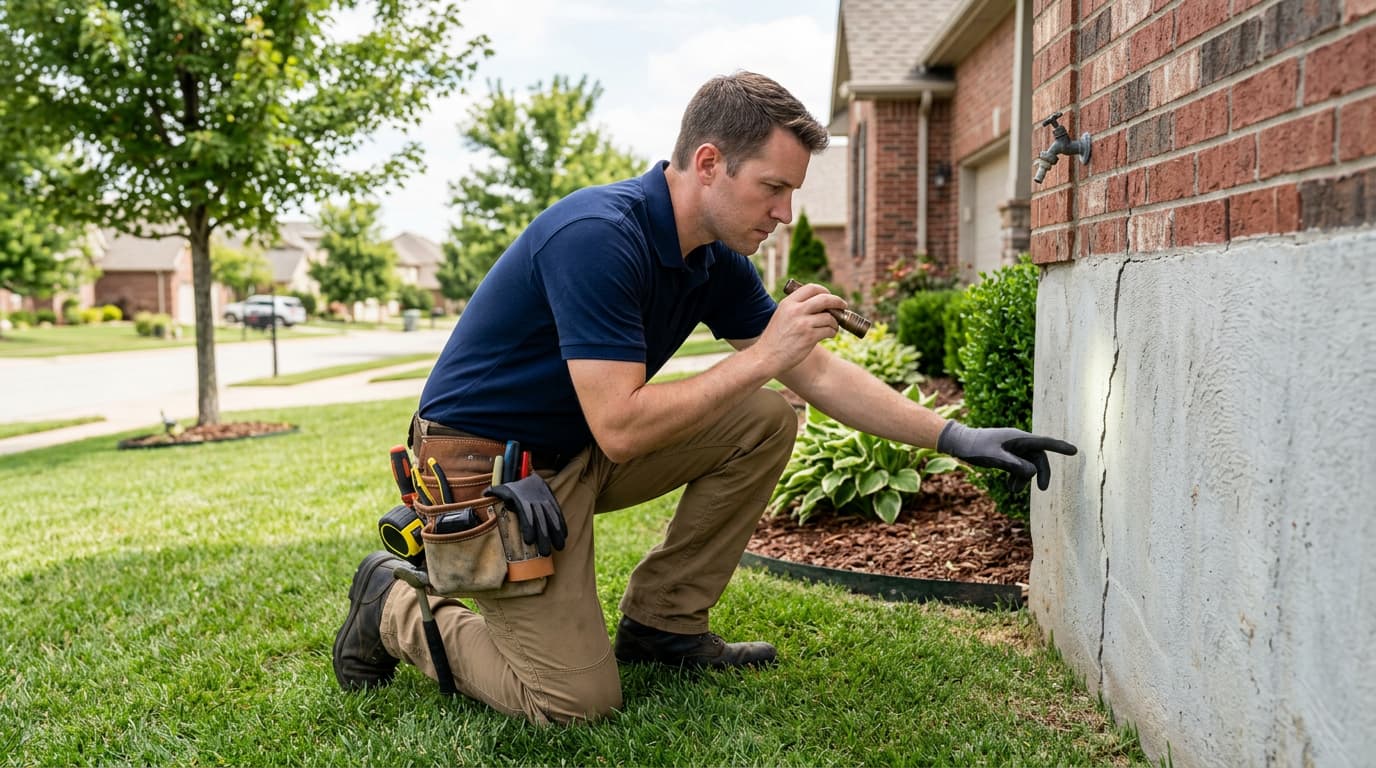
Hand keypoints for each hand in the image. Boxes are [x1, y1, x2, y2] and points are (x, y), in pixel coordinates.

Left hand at [485, 475, 567, 555]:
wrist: (529, 474)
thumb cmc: (514, 487)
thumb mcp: (503, 488)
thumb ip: (495, 492)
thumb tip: (485, 494)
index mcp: (523, 499)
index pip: (526, 514)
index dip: (528, 527)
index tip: (529, 541)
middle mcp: (536, 501)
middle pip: (541, 520)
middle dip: (544, 537)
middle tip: (545, 553)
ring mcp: (546, 502)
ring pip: (552, 518)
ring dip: (556, 533)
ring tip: (559, 547)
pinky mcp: (553, 502)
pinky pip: (558, 513)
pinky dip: (562, 524)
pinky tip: (564, 536)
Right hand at [757, 283, 848, 372]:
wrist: (766, 357)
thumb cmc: (775, 338)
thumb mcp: (781, 315)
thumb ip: (796, 307)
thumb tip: (820, 303)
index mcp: (788, 303)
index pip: (812, 288)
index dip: (824, 291)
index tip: (830, 296)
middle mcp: (796, 310)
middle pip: (825, 299)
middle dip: (837, 302)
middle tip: (843, 306)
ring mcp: (803, 324)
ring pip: (829, 317)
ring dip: (835, 322)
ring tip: (833, 327)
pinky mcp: (809, 337)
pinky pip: (829, 330)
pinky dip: (832, 332)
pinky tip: (829, 335)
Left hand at [936, 420, 1077, 491]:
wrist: (960, 443)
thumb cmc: (976, 448)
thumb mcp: (994, 457)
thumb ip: (1013, 465)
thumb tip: (1032, 472)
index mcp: (1018, 437)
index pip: (1044, 442)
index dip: (1060, 447)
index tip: (1075, 451)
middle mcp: (1019, 441)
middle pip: (1038, 457)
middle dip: (1041, 473)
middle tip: (1042, 489)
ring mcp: (1013, 447)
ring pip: (1028, 464)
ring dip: (1025, 478)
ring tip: (1013, 491)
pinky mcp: (1008, 453)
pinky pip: (1019, 466)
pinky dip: (1017, 477)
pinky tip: (1011, 488)